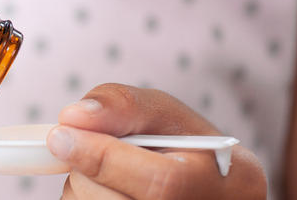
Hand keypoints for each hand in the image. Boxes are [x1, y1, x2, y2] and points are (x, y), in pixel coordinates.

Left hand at [47, 84, 266, 198]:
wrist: (192, 191)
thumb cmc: (180, 149)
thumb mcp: (165, 115)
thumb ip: (124, 106)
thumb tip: (74, 117)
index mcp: (235, 183)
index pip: (161, 183)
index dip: (104, 159)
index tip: (61, 136)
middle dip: (90, 171)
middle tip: (100, 154)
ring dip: (84, 189)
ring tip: (114, 178)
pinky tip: (110, 194)